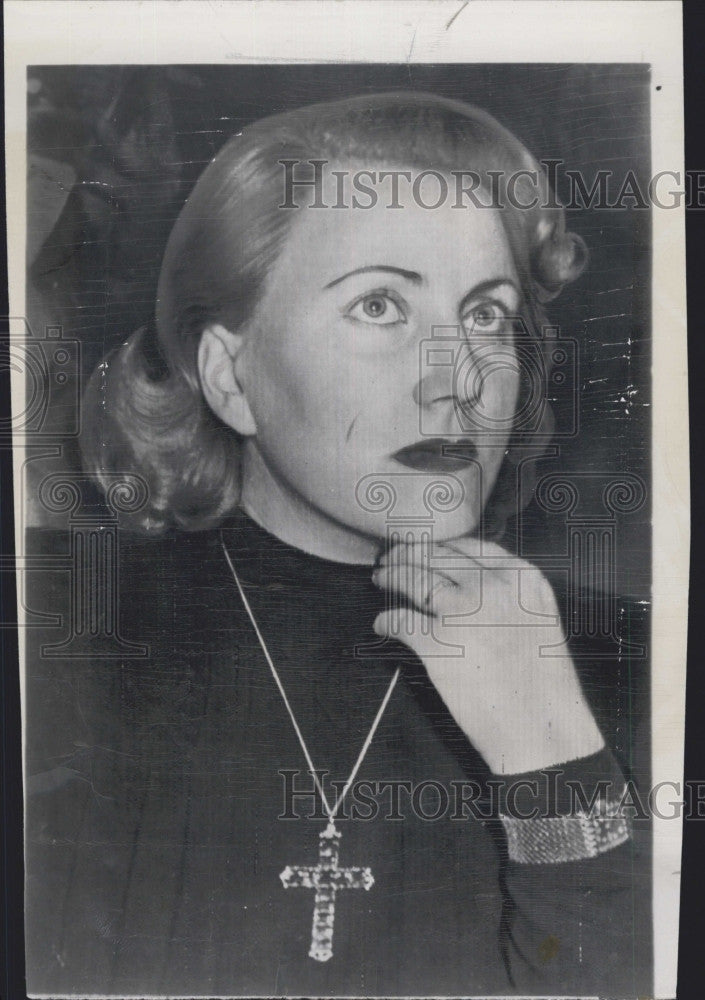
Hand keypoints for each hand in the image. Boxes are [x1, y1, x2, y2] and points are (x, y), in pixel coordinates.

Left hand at [371, 536, 604, 774]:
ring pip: (413, 579)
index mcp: (521, 577)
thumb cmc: (542, 683)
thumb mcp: (537, 618)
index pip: (469, 546)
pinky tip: (383, 624)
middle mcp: (491, 585)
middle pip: (437, 556)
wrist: (542, 726)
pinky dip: (387, 621)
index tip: (424, 546)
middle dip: (409, 554)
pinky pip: (400, 620)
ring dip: (392, 576)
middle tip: (392, 557)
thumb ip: (508, 594)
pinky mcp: (437, 641)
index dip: (439, 544)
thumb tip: (465, 580)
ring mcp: (462, 610)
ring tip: (381, 577)